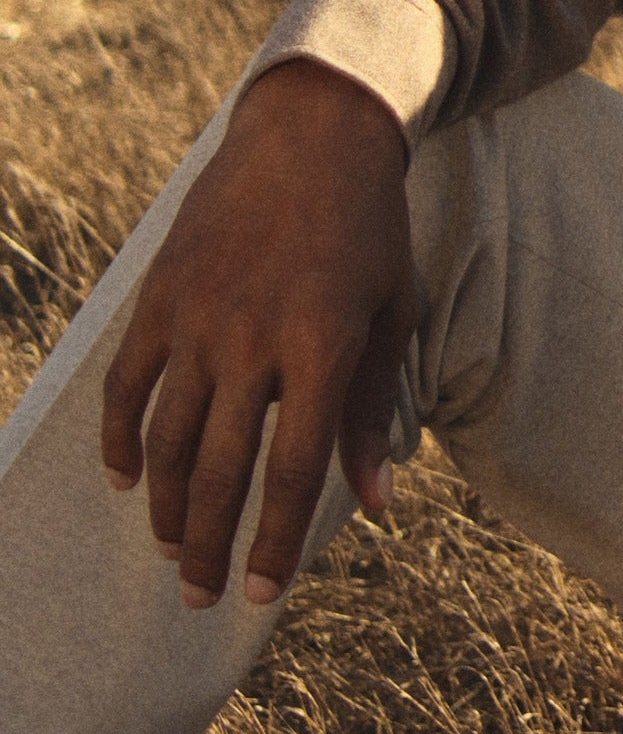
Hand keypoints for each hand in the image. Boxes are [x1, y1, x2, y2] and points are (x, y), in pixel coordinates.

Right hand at [101, 60, 419, 610]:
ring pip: (167, 439)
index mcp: (321, 345)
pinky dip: (121, 441)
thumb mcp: (391, 314)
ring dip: (168, 507)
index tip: (264, 594)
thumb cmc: (369, 231)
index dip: (275, 541)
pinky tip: (130, 481)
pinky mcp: (160, 297)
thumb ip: (372, 409)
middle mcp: (253, 338)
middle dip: (211, 546)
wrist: (313, 137)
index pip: (291, 470)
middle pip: (221, 471)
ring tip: (176, 551)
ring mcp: (198, 317)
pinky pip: (127, 386)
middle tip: (205, 596)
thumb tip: (376, 504)